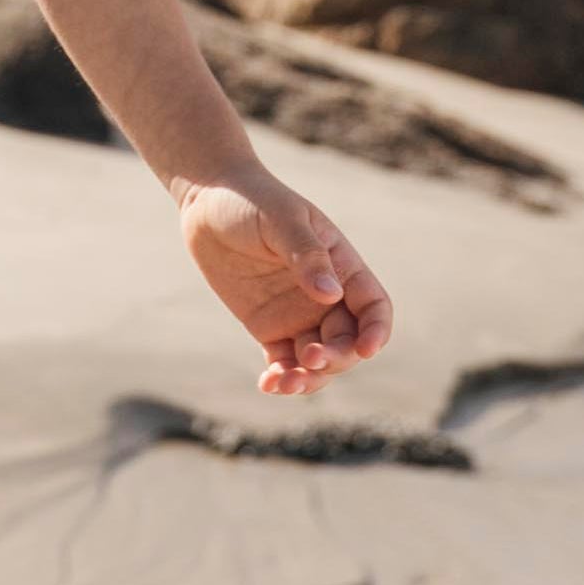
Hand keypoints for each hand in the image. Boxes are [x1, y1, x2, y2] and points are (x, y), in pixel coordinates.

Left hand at [175, 174, 393, 398]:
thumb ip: (306, 255)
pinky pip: (284, 361)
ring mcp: (298, 315)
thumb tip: (331, 295)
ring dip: (309, 378)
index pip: (373, 307)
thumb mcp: (281, 219)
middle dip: (335, 358)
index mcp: (342, 266)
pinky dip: (281, 377)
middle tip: (308, 358)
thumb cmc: (251, 200)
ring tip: (284, 383)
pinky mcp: (268, 328)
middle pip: (347, 341)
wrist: (207, 202)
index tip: (365, 349)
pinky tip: (268, 384)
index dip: (376, 331)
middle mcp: (326, 296)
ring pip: (317, 360)